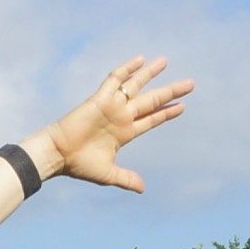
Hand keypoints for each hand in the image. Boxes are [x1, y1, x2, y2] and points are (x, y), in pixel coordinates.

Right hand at [31, 56, 195, 193]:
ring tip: (166, 61)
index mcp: (125, 132)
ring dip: (151, 74)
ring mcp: (112, 106)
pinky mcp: (99, 98)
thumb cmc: (79, 164)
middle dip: (171, 91)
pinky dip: (127, 69)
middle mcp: (122, 116)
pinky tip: (140, 59)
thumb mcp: (108, 174)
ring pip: (136, 85)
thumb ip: (126, 178)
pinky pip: (115, 79)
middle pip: (152, 100)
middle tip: (191, 84)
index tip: (182, 106)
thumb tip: (142, 188)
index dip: (167, 113)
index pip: (152, 119)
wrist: (58, 154)